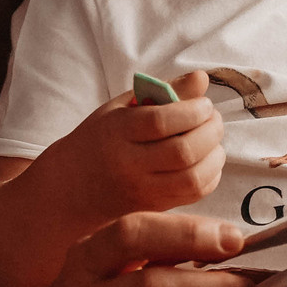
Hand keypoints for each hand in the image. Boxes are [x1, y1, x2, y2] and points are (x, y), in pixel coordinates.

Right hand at [37, 70, 226, 219]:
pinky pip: (194, 194)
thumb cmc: (100, 138)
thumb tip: (201, 79)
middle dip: (210, 131)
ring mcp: (142, 190)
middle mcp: (129, 164)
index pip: (161, 122)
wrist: (72, 186)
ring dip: (215, 154)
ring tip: (212, 139)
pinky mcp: (155, 207)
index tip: (203, 104)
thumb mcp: (121, 108)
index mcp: (116, 132)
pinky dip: (211, 174)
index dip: (192, 111)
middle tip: (212, 118)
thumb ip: (162, 91)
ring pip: (193, 178)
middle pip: (182, 151)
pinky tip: (206, 160)